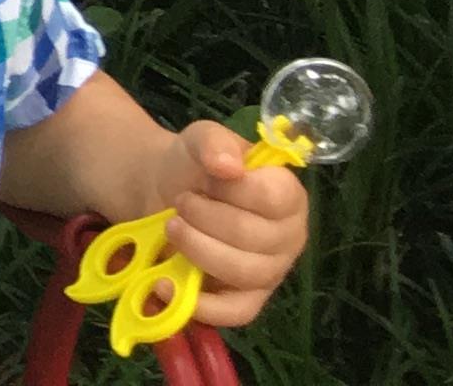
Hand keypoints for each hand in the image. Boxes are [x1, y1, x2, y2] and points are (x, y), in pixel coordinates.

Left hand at [162, 119, 311, 325]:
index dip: (232, 189)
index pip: (274, 198)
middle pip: (254, 239)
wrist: (164, 191)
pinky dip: (201, 303)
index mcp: (288, 196)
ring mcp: (270, 272)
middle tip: (180, 202)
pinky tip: (165, 282)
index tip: (206, 180)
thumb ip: (215, 143)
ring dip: (197, 248)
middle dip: (204, 217)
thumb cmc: (195, 166)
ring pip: (244, 273)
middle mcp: (288, 238)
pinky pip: (236, 313)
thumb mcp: (200, 139)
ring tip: (171, 227)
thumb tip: (228, 166)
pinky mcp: (247, 299)